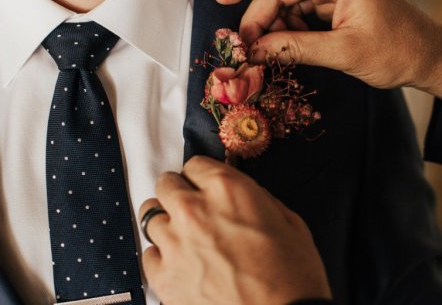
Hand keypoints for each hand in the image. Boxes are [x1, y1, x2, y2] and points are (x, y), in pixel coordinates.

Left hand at [139, 156, 331, 304]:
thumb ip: (254, 198)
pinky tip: (182, 263)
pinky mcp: (164, 278)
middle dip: (179, 192)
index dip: (202, 176)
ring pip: (150, 216)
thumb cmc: (293, 273)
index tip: (206, 186)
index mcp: (227, 189)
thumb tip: (240, 193)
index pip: (194, 164)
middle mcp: (193, 210)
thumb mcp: (286, 220)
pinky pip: (149, 255)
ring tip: (186, 236)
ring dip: (167, 222)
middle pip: (166, 184)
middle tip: (194, 207)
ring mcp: (174, 244)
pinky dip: (162, 256)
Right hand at [216, 0, 441, 97]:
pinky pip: (302, 13)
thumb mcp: (345, 53)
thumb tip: (256, 51)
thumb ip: (297, 49)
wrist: (429, 59)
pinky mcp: (337, 6)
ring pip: (289, 1)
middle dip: (260, 15)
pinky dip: (289, 31)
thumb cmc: (399, 51)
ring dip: (274, 26)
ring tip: (265, 53)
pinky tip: (284, 50)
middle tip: (246, 47)